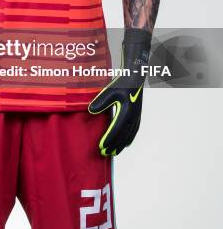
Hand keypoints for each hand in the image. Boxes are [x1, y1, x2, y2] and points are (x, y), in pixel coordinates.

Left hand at [88, 28, 151, 155]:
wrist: (136, 74)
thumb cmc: (122, 81)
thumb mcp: (109, 90)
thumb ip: (101, 101)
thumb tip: (91, 111)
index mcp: (127, 110)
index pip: (116, 129)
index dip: (109, 139)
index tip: (101, 147)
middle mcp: (134, 115)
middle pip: (123, 135)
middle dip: (114, 145)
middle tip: (105, 154)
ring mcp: (137, 115)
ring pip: (130, 134)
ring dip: (122, 144)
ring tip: (114, 152)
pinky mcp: (137, 113)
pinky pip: (134, 130)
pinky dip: (129, 138)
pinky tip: (125, 142)